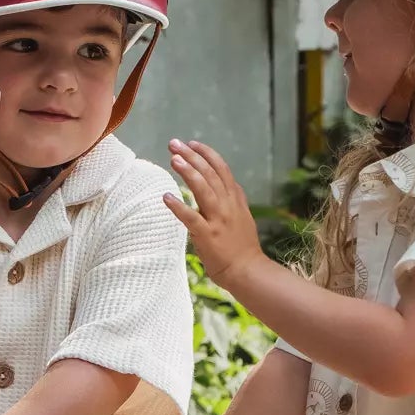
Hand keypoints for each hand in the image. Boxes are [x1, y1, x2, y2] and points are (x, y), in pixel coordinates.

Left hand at [165, 139, 266, 290]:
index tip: (192, 144)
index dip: (207, 154)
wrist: (247, 271)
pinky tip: (166, 197)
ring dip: (188, 172)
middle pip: (210, 174)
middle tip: (174, 144)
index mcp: (235, 200)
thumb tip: (229, 183)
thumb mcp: (243, 216)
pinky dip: (178, 206)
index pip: (222, 169)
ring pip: (203, 189)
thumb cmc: (242, 247)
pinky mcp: (207, 235)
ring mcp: (218, 220)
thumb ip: (235, 199)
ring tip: (174, 160)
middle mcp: (227, 206)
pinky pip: (191, 218)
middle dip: (192, 156)